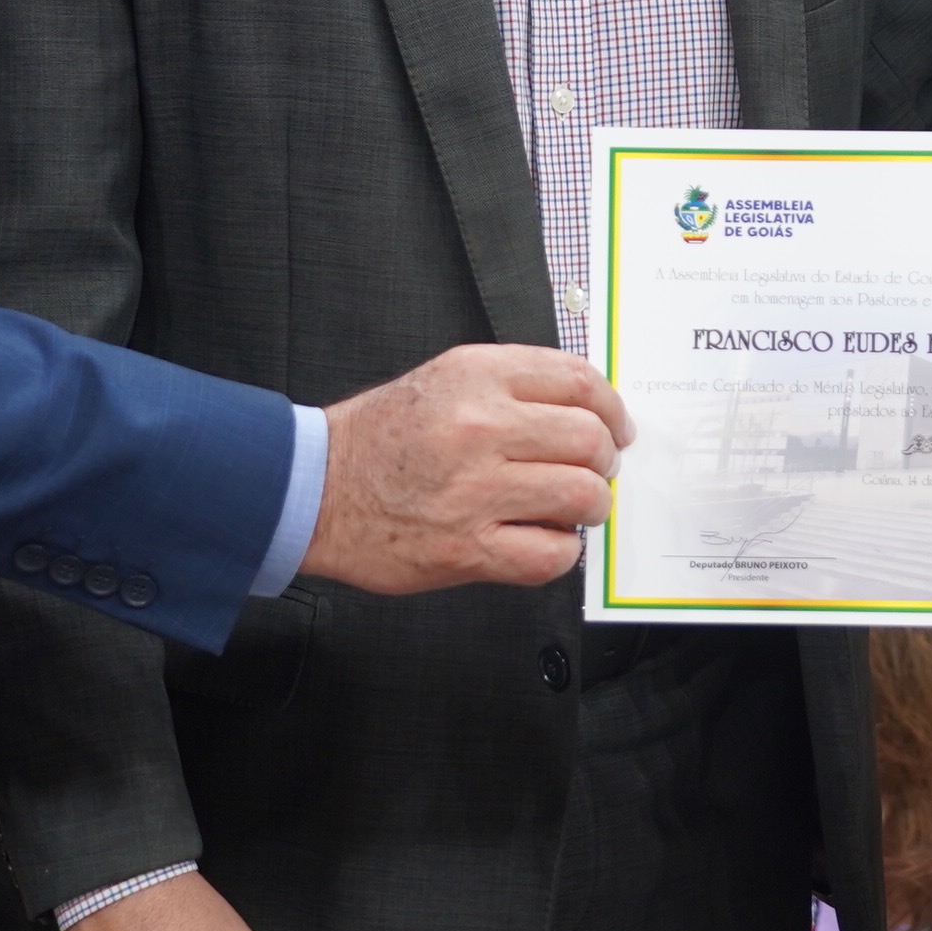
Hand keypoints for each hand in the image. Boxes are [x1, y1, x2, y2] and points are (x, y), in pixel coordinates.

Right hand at [303, 344, 634, 593]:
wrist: (314, 490)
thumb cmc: (380, 438)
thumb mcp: (446, 379)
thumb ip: (514, 386)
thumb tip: (587, 410)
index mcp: (477, 376)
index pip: (580, 381)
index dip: (613, 409)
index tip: (617, 428)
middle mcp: (479, 427)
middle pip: (590, 439)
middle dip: (605, 461)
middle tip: (594, 472)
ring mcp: (475, 491)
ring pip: (583, 496)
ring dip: (590, 507)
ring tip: (571, 509)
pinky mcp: (468, 549)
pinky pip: (552, 554)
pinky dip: (560, 551)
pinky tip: (542, 539)